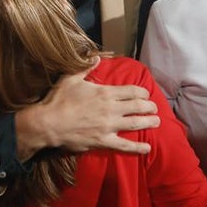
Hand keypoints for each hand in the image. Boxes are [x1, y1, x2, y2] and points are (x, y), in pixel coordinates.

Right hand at [15, 58, 159, 159]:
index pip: (131, 91)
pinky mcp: (104, 141)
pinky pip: (124, 145)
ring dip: (149, 122)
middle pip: (138, 106)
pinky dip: (137, 148)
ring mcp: (109, 126)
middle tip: (154, 107)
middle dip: (149, 106)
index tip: (146, 93)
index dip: (142, 92)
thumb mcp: (71, 78)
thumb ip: (86, 67)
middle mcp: (111, 108)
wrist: (48, 123)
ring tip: (157, 121)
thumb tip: (95, 57)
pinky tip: (147, 149)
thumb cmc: (59, 100)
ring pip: (135, 124)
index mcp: (105, 92)